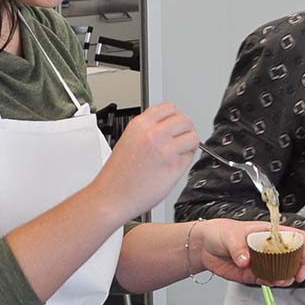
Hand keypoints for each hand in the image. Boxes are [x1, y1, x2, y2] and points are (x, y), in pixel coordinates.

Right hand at [94, 102, 199, 222]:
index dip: (176, 117)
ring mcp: (165, 149)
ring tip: (176, 155)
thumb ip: (149, 131)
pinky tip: (172, 168)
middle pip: (185, 120)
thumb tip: (170, 128)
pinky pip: (190, 157)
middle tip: (180, 141)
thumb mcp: (129, 140)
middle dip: (186, 131)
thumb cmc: (117, 175)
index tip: (176, 126)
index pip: (170, 108)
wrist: (111, 197)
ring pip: (193, 137)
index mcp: (140, 124)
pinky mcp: (174, 166)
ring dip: (189, 146)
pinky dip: (185, 162)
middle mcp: (153, 133)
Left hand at [193, 220, 304, 285]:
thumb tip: (245, 260)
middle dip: (301, 266)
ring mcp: (265, 262)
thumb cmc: (220, 232)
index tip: (303, 255)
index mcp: (271, 232)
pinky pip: (270, 280)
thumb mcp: (230, 235)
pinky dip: (273, 282)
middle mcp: (271, 247)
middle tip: (298, 275)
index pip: (296, 237)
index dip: (304, 246)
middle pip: (296, 256)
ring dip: (287, 277)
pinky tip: (271, 282)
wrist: (204, 247)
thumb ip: (238, 247)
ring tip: (282, 280)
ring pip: (285, 271)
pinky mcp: (257, 274)